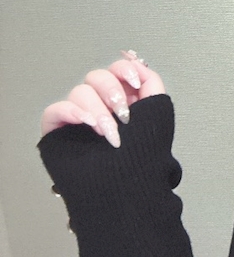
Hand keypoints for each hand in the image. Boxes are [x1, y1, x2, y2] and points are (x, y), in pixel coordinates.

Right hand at [41, 53, 164, 147]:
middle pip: (97, 76)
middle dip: (113, 92)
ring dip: (98, 110)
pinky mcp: (58, 130)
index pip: (117, 69)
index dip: (125, 69)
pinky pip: (54, 109)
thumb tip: (139, 65)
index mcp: (123, 99)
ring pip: (79, 91)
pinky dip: (72, 111)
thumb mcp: (157, 116)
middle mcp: (100, 104)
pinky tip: (88, 123)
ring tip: (109, 133)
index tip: (135, 83)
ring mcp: (78, 117)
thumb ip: (151, 85)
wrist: (125, 191)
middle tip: (124, 115)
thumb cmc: (141, 159)